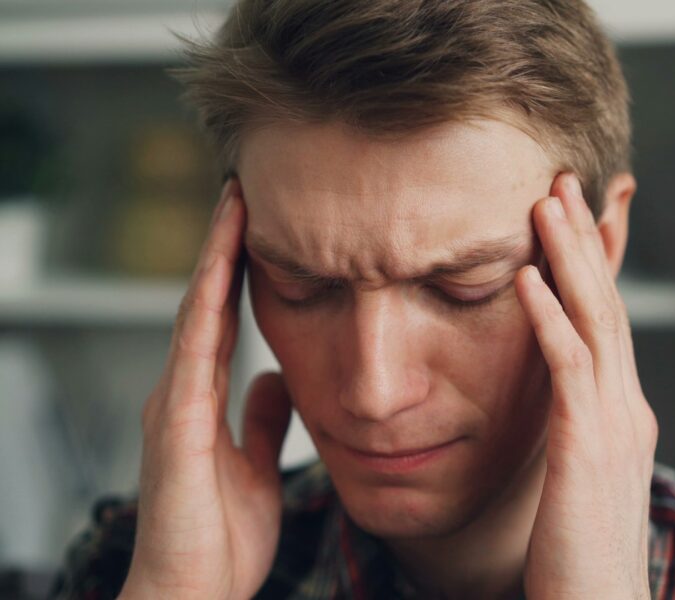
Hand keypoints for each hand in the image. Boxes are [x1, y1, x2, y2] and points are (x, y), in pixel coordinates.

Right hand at [120, 181, 292, 598]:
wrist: (191, 593)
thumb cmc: (219, 538)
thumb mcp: (255, 466)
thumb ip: (262, 421)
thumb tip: (275, 379)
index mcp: (203, 399)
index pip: (224, 319)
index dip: (238, 273)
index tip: (260, 226)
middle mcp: (184, 391)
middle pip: (206, 304)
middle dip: (224, 248)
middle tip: (243, 193)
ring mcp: (175, 404)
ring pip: (196, 315)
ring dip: (214, 261)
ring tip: (234, 208)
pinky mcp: (177, 425)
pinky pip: (195, 355)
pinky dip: (206, 309)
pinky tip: (218, 272)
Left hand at [516, 173, 657, 598]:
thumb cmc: (578, 552)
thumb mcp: (581, 476)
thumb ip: (573, 429)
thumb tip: (553, 401)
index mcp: (622, 413)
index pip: (609, 321)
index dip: (592, 264)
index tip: (571, 215)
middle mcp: (627, 408)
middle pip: (607, 304)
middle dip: (584, 240)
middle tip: (560, 182)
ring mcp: (614, 425)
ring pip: (595, 321)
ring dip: (569, 259)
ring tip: (545, 204)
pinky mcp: (587, 449)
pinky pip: (567, 369)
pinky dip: (547, 319)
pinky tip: (524, 280)